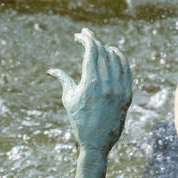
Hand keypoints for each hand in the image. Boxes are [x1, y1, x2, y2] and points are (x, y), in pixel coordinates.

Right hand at [48, 28, 131, 156]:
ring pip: (116, 59)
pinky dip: (121, 59)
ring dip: (107, 48)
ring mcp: (119, 89)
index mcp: (90, 83)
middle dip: (94, 40)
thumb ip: (63, 80)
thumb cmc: (78, 121)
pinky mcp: (127, 95)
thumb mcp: (69, 99)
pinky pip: (126, 71)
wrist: (96, 143)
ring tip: (100, 45)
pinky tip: (115, 54)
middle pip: (103, 52)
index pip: (91, 52)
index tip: (79, 35)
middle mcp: (107, 84)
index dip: (86, 39)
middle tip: (86, 35)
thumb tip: (50, 70)